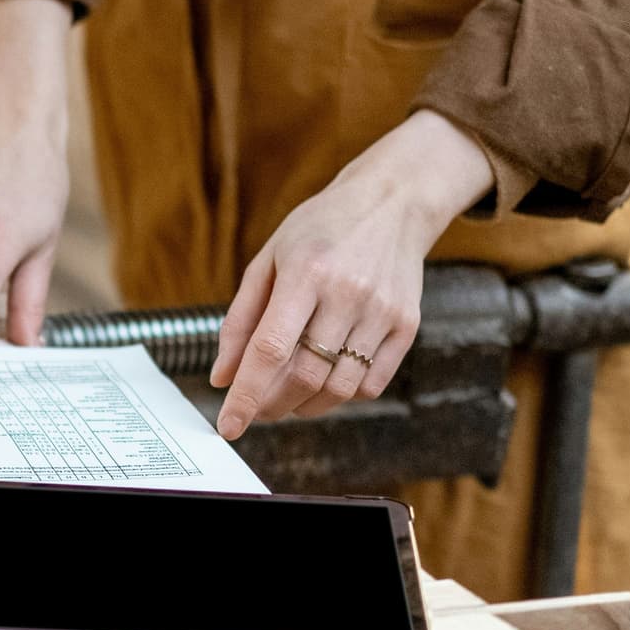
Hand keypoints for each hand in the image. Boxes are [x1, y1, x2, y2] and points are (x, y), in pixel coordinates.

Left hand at [209, 109, 491, 434]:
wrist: (392, 203)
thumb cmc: (320, 230)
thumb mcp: (269, 260)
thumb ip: (241, 320)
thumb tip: (222, 378)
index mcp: (306, 272)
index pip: (270, 349)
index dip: (246, 395)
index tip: (228, 427)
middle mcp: (348, 293)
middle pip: (304, 375)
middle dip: (272, 406)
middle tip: (256, 410)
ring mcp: (382, 311)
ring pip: (339, 388)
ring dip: (305, 406)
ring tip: (287, 400)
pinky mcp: (407, 325)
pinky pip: (371, 384)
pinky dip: (342, 396)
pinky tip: (324, 384)